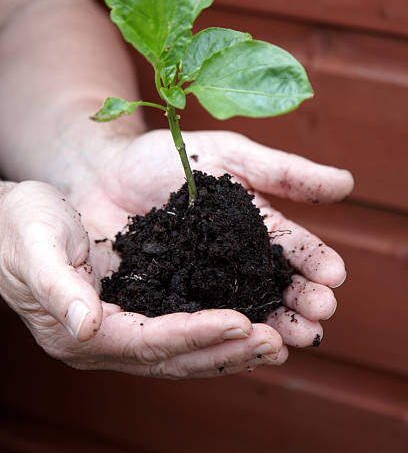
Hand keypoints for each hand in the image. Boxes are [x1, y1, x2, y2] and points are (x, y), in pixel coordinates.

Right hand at [0, 180, 286, 377]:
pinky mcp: (133, 309)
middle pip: (173, 356)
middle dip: (226, 350)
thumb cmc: (20, 225)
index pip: (148, 342)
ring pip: (182, 350)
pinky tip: (247, 321)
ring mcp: (120, 327)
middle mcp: (104, 338)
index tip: (241, 322)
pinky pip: (180, 328)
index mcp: (80, 329)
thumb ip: (60, 288)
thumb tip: (86, 327)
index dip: (195, 334)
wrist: (13, 220)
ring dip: (229, 348)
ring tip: (276, 339)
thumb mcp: (36, 246)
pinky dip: (214, 330)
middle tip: (277, 340)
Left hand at [69, 129, 352, 357]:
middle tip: (319, 317)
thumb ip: (283, 172)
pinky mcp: (168, 299)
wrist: (104, 170)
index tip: (334, 276)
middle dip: (300, 302)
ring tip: (292, 341)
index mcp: (253, 227)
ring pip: (243, 310)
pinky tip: (239, 347)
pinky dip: (221, 334)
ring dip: (271, 326)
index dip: (314, 262)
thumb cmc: (167, 157)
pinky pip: (198, 319)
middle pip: (274, 287)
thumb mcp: (229, 155)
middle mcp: (233, 261)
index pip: (292, 248)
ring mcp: (203, 282)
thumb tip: (347, 184)